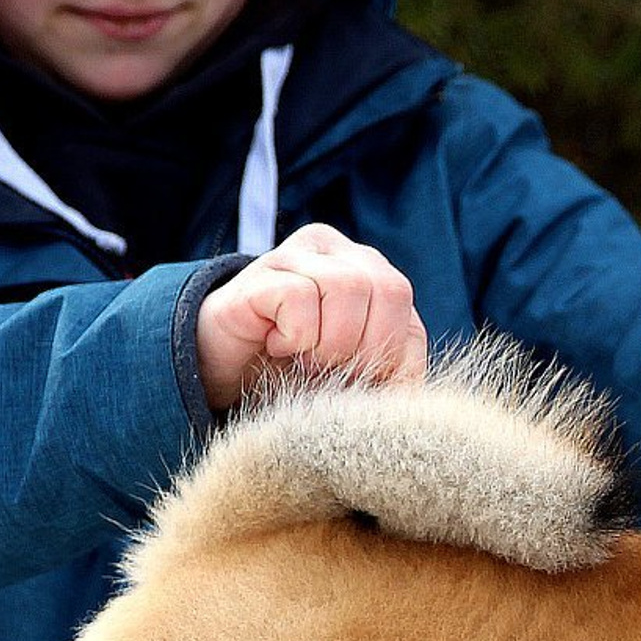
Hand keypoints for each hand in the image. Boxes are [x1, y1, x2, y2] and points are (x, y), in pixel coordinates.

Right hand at [195, 223, 428, 411]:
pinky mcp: (257, 275)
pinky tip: (276, 345)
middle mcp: (333, 250)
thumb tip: (416, 390)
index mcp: (367, 269)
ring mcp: (293, 255)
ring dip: (331, 343)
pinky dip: (297, 337)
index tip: (359, 382)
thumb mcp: (358, 376)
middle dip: (366, 347)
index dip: (390, 356)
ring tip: (304, 359)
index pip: (404, 306)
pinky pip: (301, 297)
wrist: (225, 380)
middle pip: (387, 288)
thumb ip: (396, 371)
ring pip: (348, 287)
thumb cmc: (298, 374)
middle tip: (331, 371)